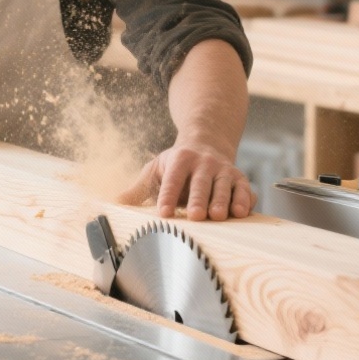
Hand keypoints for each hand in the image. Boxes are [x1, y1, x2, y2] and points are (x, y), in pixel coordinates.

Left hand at [118, 141, 255, 220]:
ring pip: (224, 186)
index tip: (163, 213)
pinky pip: (245, 189)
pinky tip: (242, 212)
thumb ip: (137, 189)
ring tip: (219, 216)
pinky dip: (245, 199)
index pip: (172, 179)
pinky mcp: (240, 179)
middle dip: (198, 199)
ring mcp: (224, 170)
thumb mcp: (155, 169)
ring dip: (222, 200)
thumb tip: (113, 204)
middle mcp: (204, 163)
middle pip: (200, 182)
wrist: (208, 144)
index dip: (168, 195)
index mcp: (180, 160)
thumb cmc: (177, 164)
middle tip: (196, 215)